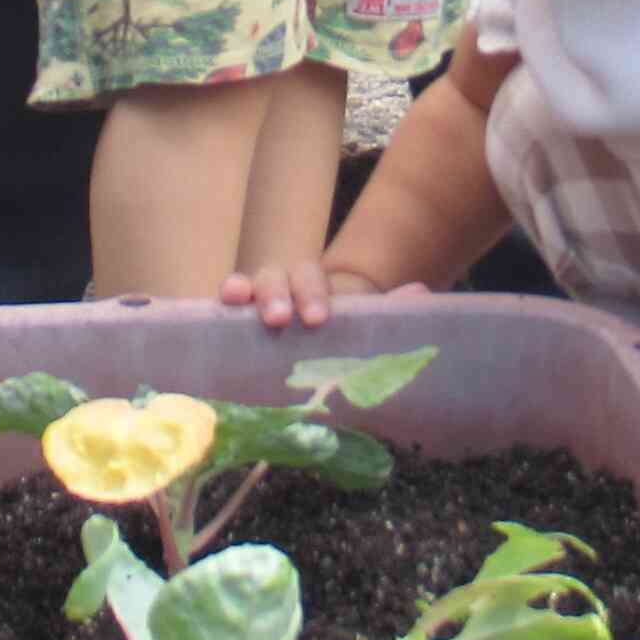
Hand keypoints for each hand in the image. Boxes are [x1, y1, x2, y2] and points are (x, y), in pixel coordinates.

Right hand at [218, 262, 415, 332]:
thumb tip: (421, 292)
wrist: (307, 363)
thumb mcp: (362, 328)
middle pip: (275, 276)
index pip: (310, 277)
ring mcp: (250, 305)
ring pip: (245, 284)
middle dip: (278, 293)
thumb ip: (390, 312)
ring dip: (243, 289)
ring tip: (243, 305)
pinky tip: (218, 305)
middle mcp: (279, 289)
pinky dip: (218, 302)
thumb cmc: (335, 342)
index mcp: (312, 288)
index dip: (312, 293)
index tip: (318, 319)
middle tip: (282, 320)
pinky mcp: (228, 325)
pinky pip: (219, 309)